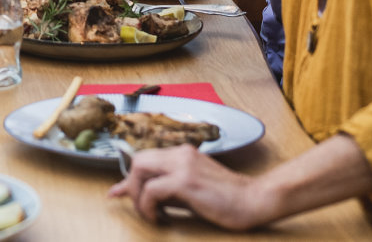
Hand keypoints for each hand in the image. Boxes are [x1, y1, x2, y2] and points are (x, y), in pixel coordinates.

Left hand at [108, 144, 274, 229]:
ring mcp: (183, 165)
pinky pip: (152, 190)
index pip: (145, 158)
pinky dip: (148, 205)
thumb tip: (145, 197)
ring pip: (140, 170)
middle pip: (138, 161)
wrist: (255, 200)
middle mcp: (181, 154)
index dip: (129, 177)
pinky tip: (159, 217)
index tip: (117, 192)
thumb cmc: (227, 199)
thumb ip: (169, 189)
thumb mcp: (193, 189)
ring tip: (150, 214)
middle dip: (131, 185)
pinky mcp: (186, 181)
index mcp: (183, 154)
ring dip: (138, 196)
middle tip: (138, 207)